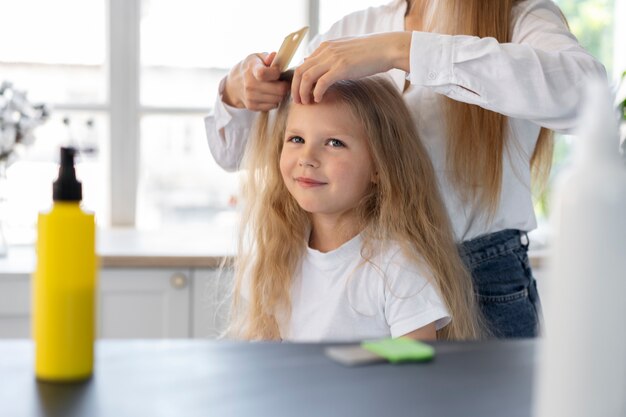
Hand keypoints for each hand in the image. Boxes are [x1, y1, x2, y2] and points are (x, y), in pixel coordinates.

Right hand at [222, 52, 289, 110]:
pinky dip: (274, 101)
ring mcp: (250, 97)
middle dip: (285, 85)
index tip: (277, 71)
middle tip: (282, 81)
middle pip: (279, 89)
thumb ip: (267, 57)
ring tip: (275, 87)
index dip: (276, 72)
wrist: (234, 84)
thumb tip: (274, 56)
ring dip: (280, 94)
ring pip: (278, 99)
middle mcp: (249, 84)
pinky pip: (273, 106)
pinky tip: (269, 94)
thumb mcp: (256, 58)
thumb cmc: (250, 68)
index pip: (264, 74)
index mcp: (251, 69)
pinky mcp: (252, 106)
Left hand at [291, 32, 411, 103]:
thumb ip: (329, 56)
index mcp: (325, 46)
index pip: (303, 64)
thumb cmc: (368, 52)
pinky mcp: (342, 67)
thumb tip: (313, 62)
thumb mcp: (344, 50)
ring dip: (303, 92)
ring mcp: (333, 58)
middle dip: (296, 88)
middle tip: (298, 101)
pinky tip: (319, 100)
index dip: (297, 81)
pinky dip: (317, 93)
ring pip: (307, 77)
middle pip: (300, 71)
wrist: (386, 48)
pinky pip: (321, 82)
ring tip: (307, 103)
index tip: (300, 93)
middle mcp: (326, 51)